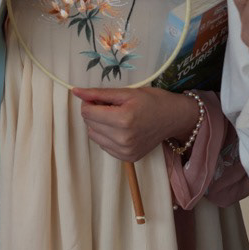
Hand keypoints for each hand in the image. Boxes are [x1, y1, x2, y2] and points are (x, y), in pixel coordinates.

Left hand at [74, 87, 199, 162]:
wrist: (173, 118)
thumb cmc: (152, 100)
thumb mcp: (127, 92)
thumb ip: (99, 93)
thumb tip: (75, 91)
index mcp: (123, 119)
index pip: (87, 112)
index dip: (89, 102)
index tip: (100, 98)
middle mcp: (123, 138)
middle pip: (89, 124)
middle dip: (94, 113)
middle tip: (110, 106)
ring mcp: (125, 151)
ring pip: (94, 136)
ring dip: (99, 125)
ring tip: (116, 117)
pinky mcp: (127, 158)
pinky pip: (104, 146)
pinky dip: (107, 136)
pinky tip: (121, 129)